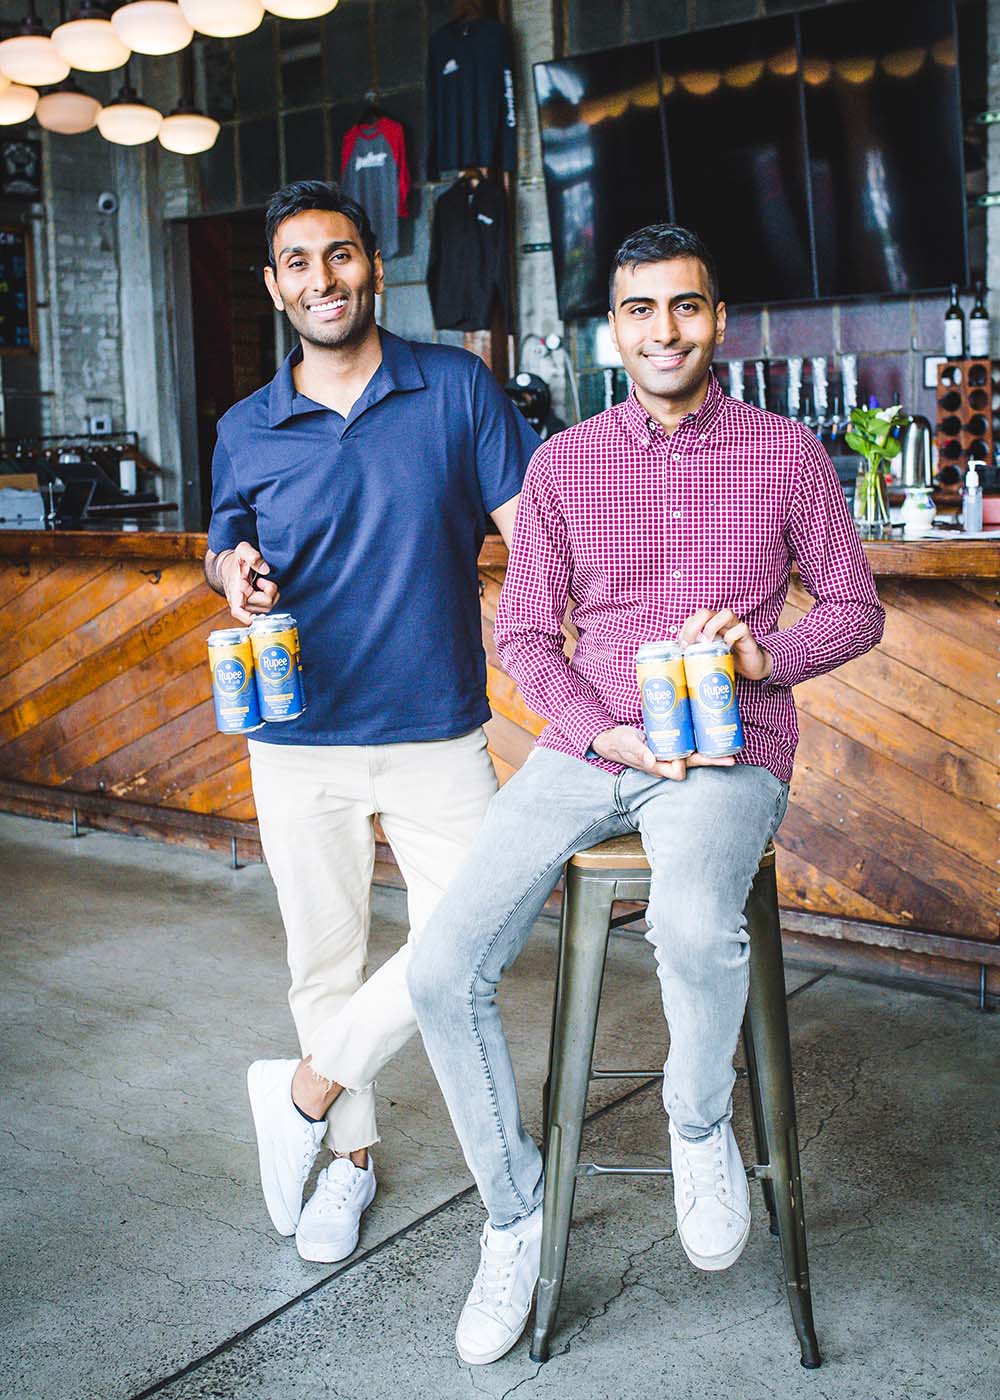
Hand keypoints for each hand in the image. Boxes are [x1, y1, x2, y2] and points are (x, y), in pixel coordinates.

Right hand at [218, 542, 279, 625]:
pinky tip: (266, 589)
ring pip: (269, 607)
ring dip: (271, 593)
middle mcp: (241, 603)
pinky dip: (272, 597)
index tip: (258, 613)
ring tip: (261, 582)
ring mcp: (249, 606)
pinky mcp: (255, 606)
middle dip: (269, 591)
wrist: (230, 566)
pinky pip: (269, 607)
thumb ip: (252, 556)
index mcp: (235, 592)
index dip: (248, 616)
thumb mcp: (242, 550)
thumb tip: (265, 570)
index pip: (238, 611)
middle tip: (262, 580)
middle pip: (264, 606)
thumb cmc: (236, 560)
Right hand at [591, 725, 735, 782]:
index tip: (688, 755)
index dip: (688, 763)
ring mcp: (671, 754)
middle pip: (695, 763)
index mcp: (658, 766)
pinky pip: (690, 746)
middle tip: (732, 759)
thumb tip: (651, 760)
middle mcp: (668, 762)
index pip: (680, 770)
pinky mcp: (672, 744)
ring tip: (731, 747)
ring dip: (712, 752)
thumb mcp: (626, 745)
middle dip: (713, 761)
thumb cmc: (620, 743)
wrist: (614, 740)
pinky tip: (713, 734)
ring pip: (696, 755)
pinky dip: (703, 743)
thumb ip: (637, 752)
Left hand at [679, 608, 772, 680]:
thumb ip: (695, 653)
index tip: (682, 647)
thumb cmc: (727, 658)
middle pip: (705, 611)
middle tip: (690, 645)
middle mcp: (721, 621)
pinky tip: (727, 647)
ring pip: (725, 613)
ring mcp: (735, 626)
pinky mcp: (747, 635)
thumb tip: (676, 660)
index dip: (684, 630)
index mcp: (709, 624)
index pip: (692, 618)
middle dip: (693, 627)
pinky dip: (732, 636)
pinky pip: (741, 628)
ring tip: (708, 643)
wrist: (750, 666)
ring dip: (712, 627)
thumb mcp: (707, 655)